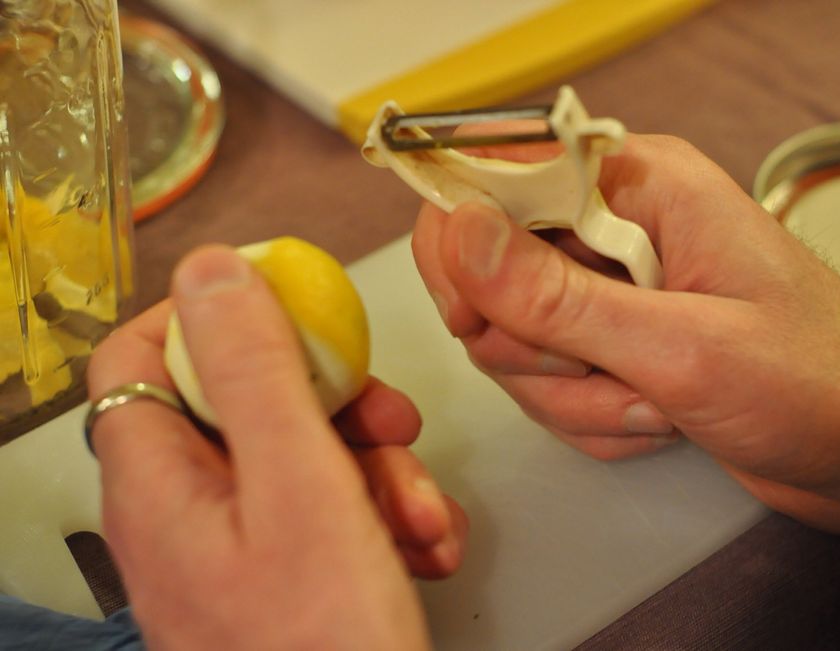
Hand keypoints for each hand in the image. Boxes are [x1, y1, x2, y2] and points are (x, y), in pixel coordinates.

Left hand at [88, 245, 465, 649]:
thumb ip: (257, 370)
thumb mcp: (302, 487)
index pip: (145, 356)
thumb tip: (214, 270)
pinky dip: (380, 514)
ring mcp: (236, 545)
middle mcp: (186, 510)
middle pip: (246, 403)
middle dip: (335, 404)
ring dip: (378, 469)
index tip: (292, 312)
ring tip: (421, 515)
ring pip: (304, 456)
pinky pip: (328, 509)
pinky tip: (423, 545)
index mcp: (158, 480)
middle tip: (390, 418)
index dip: (215, 319)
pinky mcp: (283, 573)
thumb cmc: (321, 647)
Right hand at [411, 132, 839, 598]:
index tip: (476, 313)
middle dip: (539, 349)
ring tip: (656, 402)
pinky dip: (594, 419)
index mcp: (639, 186)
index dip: (465, 247)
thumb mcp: (682, 344)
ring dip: (577, 396)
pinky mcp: (614, 345)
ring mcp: (612, 292)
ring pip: (516, 344)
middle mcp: (617, 230)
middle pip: (492, 277)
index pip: (497, 179)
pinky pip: (550, 386)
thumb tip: (462, 234)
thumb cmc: (821, 381)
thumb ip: (558, 296)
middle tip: (609, 368)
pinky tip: (659, 419)